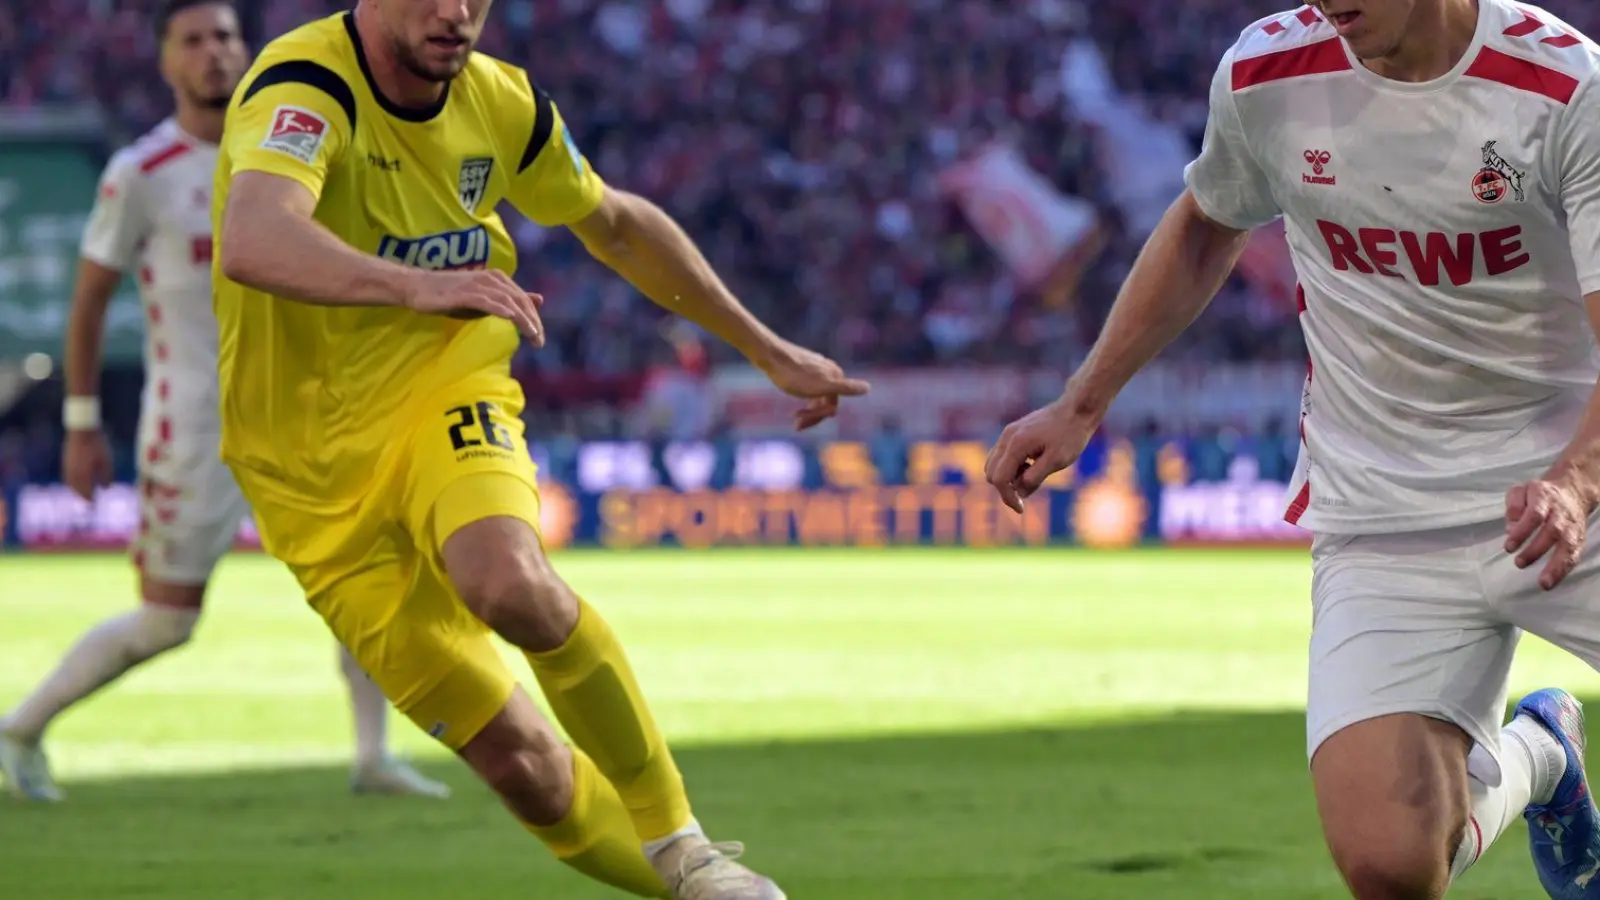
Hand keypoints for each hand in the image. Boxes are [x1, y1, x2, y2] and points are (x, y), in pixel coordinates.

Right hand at [62, 429, 111, 501]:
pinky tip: (76, 482)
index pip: (85, 493)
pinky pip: (67, 477)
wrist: (81, 430)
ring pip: (70, 484)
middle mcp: (72, 474)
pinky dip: (72, 483)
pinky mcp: (65, 461)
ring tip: (82, 495)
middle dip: (83, 498)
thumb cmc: (97, 446)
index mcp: (83, 475)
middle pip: (77, 490)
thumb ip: (107, 476)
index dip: (90, 501)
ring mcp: (67, 467)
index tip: (93, 507)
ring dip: (76, 491)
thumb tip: (106, 489)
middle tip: (89, 504)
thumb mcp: (106, 461)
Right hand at [404, 269, 544, 346]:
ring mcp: (478, 285)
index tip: (539, 338)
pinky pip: (487, 301)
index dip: (534, 318)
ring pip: (508, 302)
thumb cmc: (450, 296)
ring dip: (523, 319)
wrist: (418, 287)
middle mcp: (492, 279)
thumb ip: (508, 300)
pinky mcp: (465, 293)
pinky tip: (511, 318)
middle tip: (539, 342)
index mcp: (498, 279)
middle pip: (519, 301)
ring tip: (532, 336)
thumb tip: (538, 300)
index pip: (523, 299)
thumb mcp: (483, 299)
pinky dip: (500, 308)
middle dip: (532, 322)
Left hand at [755, 339, 870, 430]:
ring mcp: (817, 368)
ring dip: (807, 409)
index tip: (798, 422)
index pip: (832, 407)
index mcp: (836, 376)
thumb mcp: (820, 386)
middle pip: (826, 401)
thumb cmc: (794, 375)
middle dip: (812, 415)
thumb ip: (845, 388)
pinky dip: (803, 397)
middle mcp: (830, 371)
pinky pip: (809, 387)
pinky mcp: (804, 366)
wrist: (771, 355)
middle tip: (795, 425)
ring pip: (817, 395)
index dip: (817, 417)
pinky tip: (794, 398)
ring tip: (794, 418)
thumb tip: (868, 388)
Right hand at [984, 397, 1096, 513]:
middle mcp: (1007, 438)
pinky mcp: (1014, 432)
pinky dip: (1012, 466)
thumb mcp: (1057, 461)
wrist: (1077, 409)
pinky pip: (1003, 455)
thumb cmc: (1070, 435)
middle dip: (1006, 487)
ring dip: (1008, 476)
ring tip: (1033, 473)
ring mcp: (1008, 433)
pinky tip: (1032, 463)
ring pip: (994, 464)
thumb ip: (1035, 478)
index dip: (1008, 498)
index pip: (999, 479)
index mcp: (1016, 445)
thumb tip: (1019, 493)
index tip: (1021, 509)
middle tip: (1030, 489)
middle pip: (991, 473)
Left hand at [1505, 478, 1594, 589]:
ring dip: (1556, 566)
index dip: (1522, 531)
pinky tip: (1552, 581)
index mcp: (1544, 498)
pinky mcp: (1579, 539)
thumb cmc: (1538, 495)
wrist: (1572, 491)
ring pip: (1568, 546)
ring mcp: (1572, 527)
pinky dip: (1565, 569)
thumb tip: (1511, 528)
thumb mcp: (1520, 491)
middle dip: (1536, 550)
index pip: (1534, 515)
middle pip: (1552, 532)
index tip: (1508, 547)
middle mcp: (1561, 513)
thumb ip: (1513, 506)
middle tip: (1519, 563)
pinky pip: (1575, 555)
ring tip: (1543, 583)